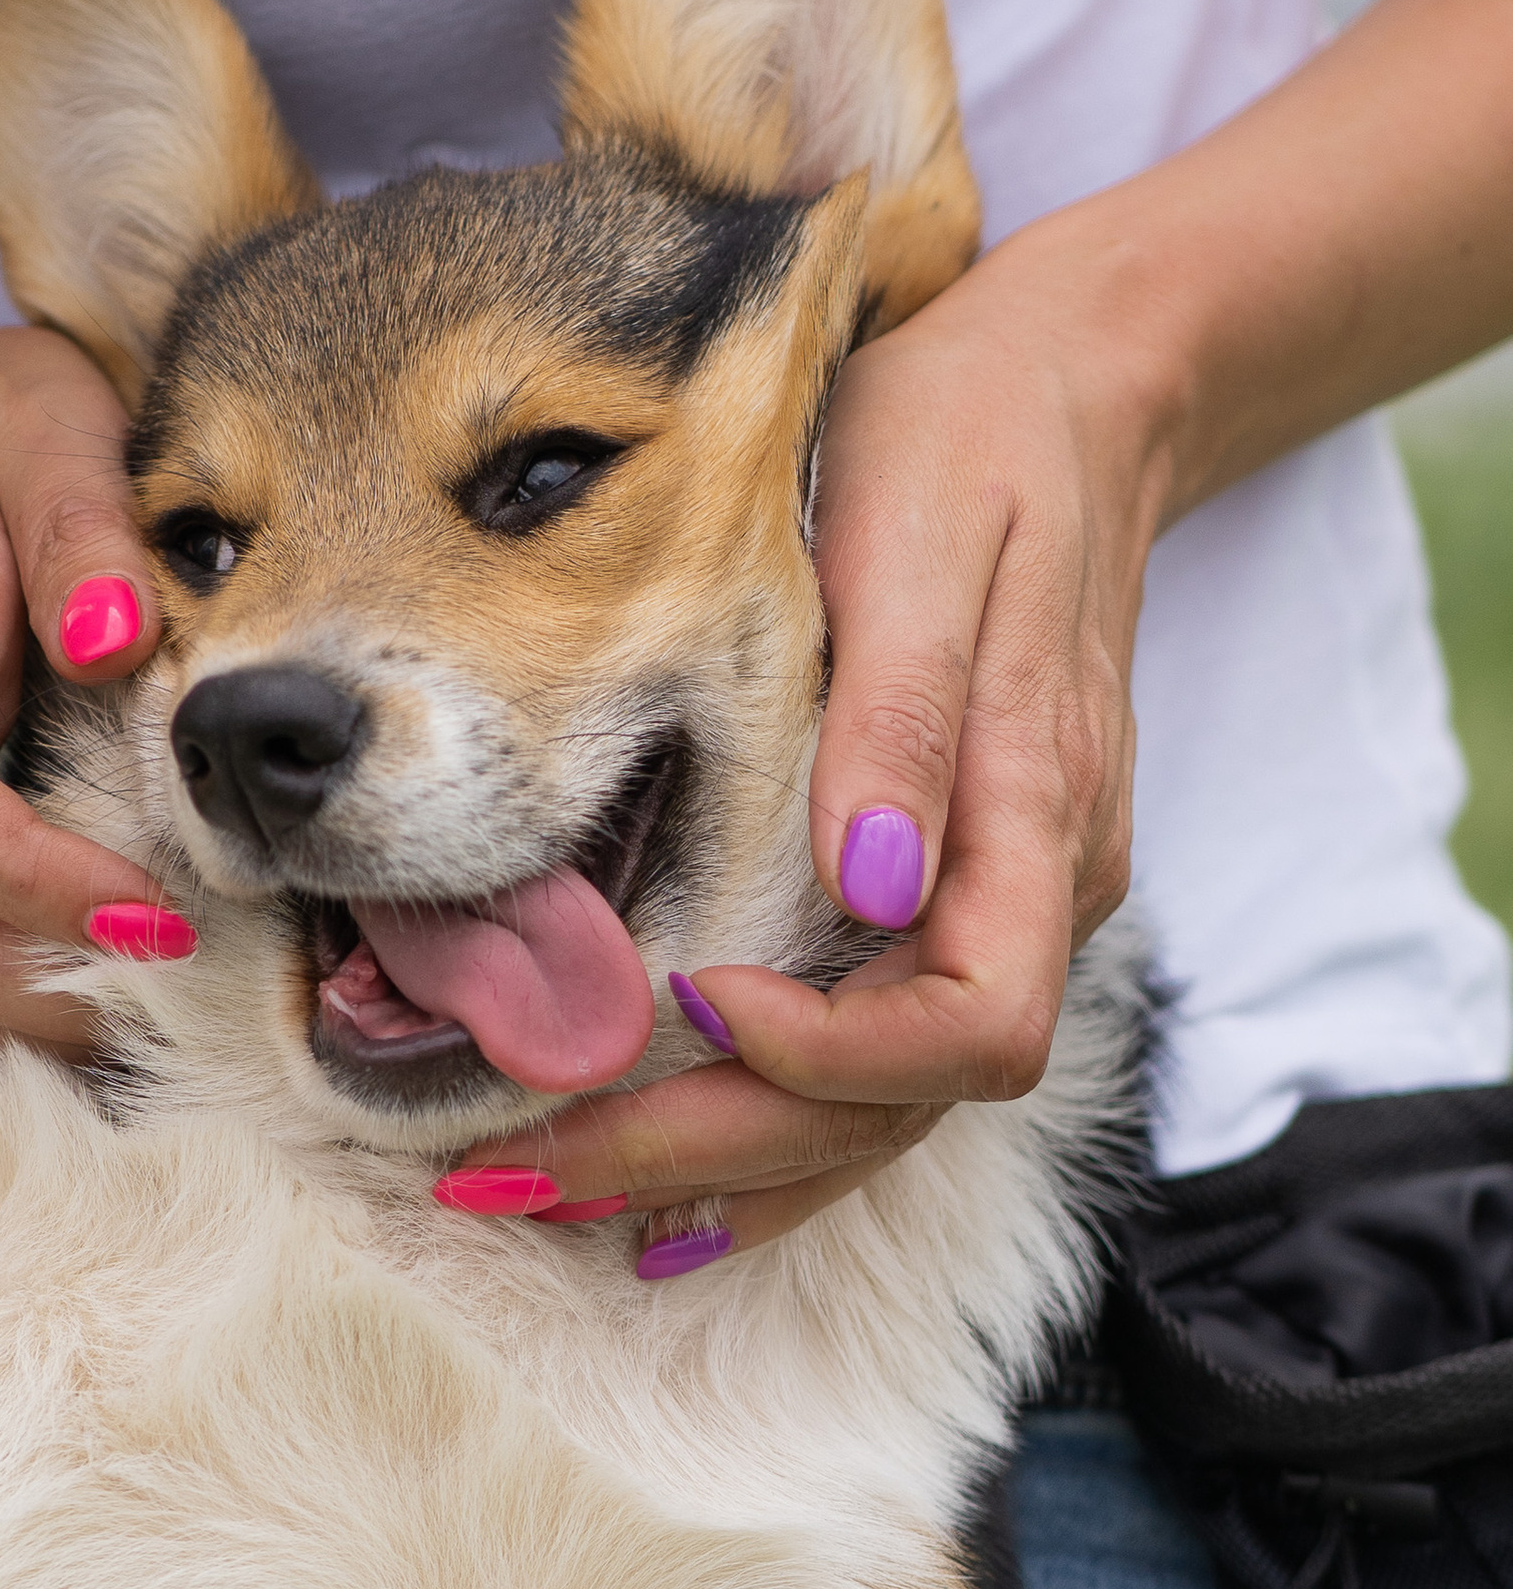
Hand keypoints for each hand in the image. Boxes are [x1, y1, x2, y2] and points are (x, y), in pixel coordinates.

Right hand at [0, 317, 184, 1043]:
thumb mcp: (22, 412)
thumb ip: (76, 515)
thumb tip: (120, 635)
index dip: (29, 877)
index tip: (161, 910)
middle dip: (57, 994)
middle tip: (207, 987)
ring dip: (41, 1028)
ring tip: (176, 1015)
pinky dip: (18, 1019)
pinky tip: (118, 1004)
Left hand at [455, 226, 1172, 1262]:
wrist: (1059, 398)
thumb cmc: (972, 450)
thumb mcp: (927, 544)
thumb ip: (903, 716)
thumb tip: (867, 878)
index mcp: (1040, 824)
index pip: (973, 1026)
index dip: (833, 1056)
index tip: (690, 1006)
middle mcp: (1029, 901)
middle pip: (892, 1108)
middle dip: (710, 1147)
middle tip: (530, 1163)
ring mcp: (986, 913)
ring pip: (870, 1119)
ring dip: (711, 1172)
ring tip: (543, 1189)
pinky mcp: (932, 905)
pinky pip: (861, 1076)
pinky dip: (758, 1146)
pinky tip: (654, 1189)